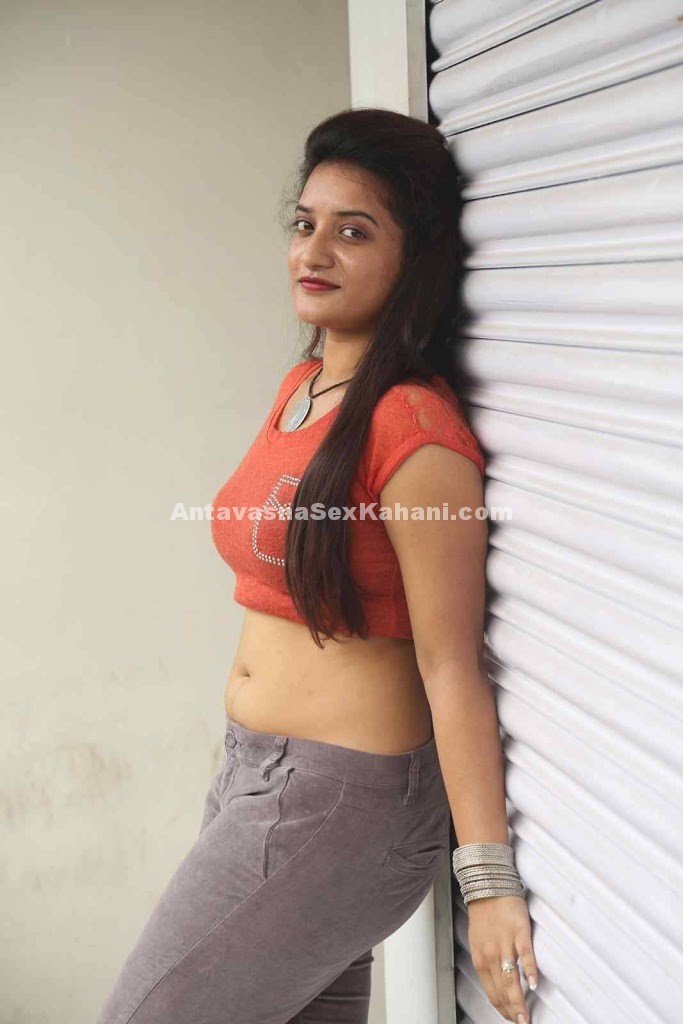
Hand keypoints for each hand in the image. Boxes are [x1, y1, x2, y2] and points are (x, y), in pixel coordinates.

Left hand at [467, 894, 537, 1022]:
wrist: (488, 884)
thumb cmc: (484, 914)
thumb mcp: (478, 941)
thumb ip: (487, 961)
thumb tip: (495, 982)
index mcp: (481, 958)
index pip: (492, 992)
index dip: (502, 1009)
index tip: (511, 1019)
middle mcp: (491, 954)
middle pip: (502, 990)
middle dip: (512, 1011)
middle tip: (522, 1023)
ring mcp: (505, 944)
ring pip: (511, 978)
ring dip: (519, 1000)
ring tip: (526, 1016)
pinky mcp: (519, 932)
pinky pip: (525, 955)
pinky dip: (529, 970)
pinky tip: (533, 984)